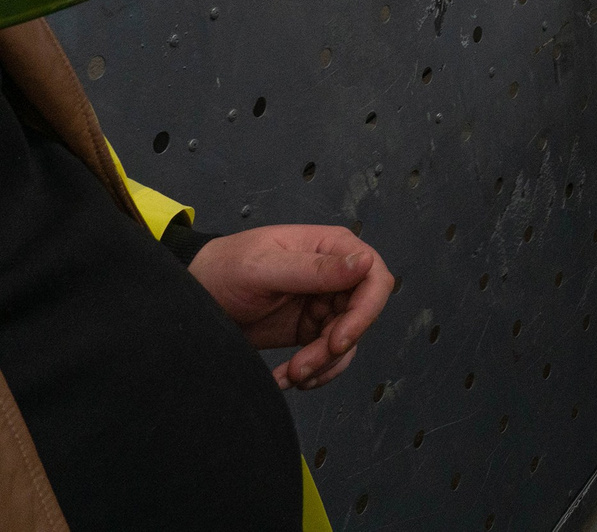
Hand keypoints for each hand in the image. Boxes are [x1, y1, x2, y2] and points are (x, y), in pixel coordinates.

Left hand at [190, 224, 396, 389]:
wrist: (192, 297)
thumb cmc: (223, 268)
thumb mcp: (264, 267)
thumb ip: (313, 268)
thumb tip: (365, 261)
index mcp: (332, 248)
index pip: (373, 277)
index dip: (366, 311)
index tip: (339, 340)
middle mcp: (335, 275)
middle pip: (361, 315)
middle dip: (335, 346)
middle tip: (303, 366)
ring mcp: (324, 304)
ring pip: (347, 341)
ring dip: (323, 364)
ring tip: (290, 375)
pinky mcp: (310, 329)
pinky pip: (329, 355)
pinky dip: (315, 372)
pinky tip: (289, 378)